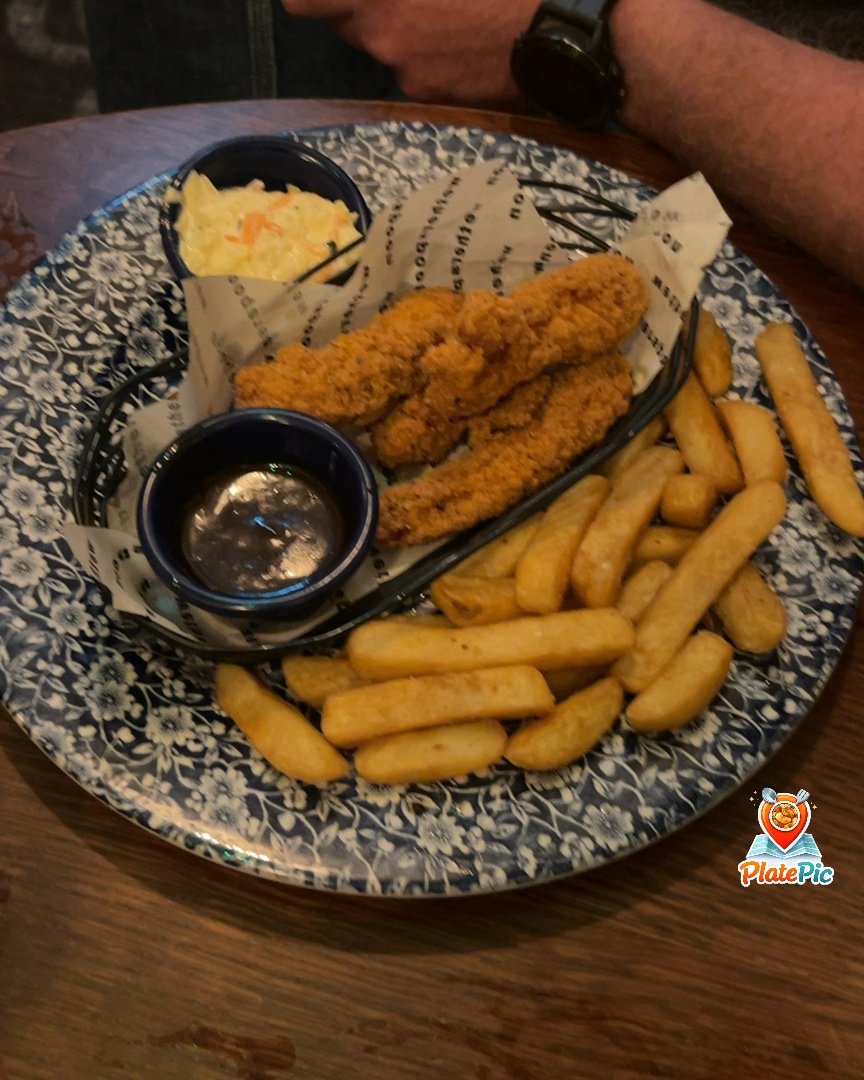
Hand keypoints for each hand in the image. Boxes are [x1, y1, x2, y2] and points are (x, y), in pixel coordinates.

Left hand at [281, 0, 539, 104]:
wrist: (549, 34)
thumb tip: (391, 5)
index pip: (304, 1)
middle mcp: (379, 23)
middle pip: (344, 25)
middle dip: (362, 12)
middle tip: (403, 5)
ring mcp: (399, 62)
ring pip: (379, 50)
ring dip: (399, 35)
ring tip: (442, 20)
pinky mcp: (423, 92)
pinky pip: (409, 74)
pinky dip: (426, 61)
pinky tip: (458, 45)